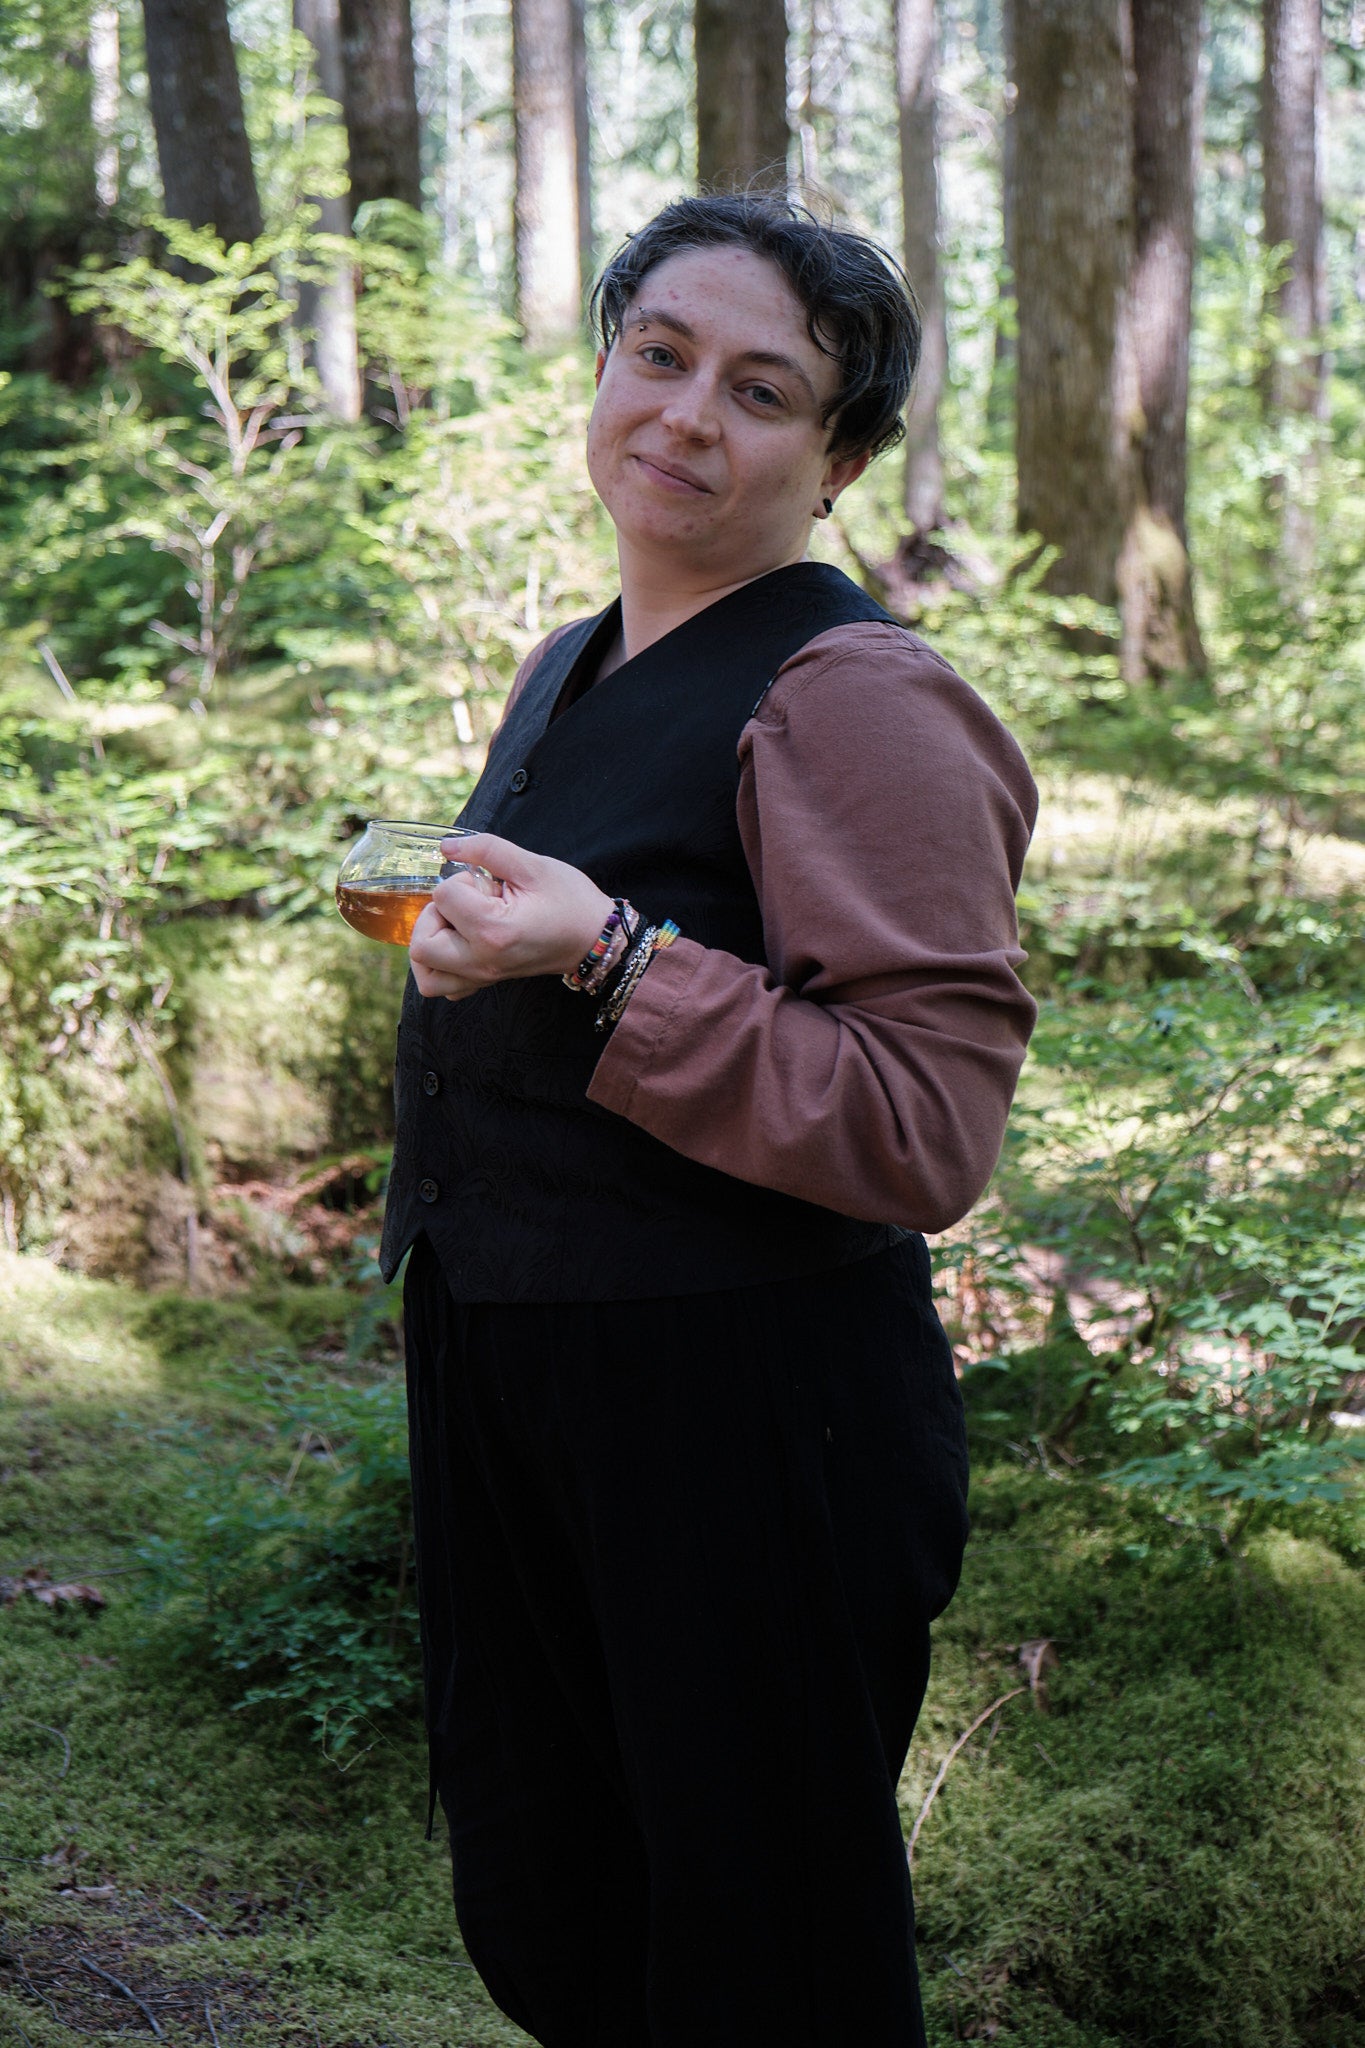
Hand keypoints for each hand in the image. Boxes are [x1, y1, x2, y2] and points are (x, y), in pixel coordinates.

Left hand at [408, 831, 613, 1001]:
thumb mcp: (533, 865)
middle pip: (422, 945)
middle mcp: (482, 961)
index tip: (490, 884)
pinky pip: (444, 986)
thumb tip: (446, 846)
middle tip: (465, 903)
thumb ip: (486, 849)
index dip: (461, 881)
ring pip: (426, 976)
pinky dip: (440, 966)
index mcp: (493, 931)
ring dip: (430, 945)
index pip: (443, 898)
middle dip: (434, 914)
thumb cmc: (571, 902)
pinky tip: (459, 943)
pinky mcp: (486, 982)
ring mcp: (483, 977)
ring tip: (455, 925)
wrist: (596, 938)